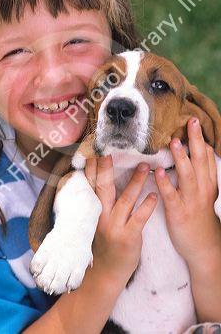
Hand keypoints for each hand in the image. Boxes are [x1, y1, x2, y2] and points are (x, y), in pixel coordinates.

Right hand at [84, 155, 156, 286]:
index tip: (95, 149)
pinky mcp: (129, 237)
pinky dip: (147, 206)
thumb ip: (98, 201)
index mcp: (93, 211)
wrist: (106, 272)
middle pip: (103, 188)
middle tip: (110, 151)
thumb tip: (100, 179)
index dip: (92, 167)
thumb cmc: (103, 243)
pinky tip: (154, 195)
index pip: (90, 184)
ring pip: (125, 200)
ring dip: (135, 182)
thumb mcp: (96, 221)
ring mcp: (114, 227)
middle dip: (106, 169)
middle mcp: (101, 216)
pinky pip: (139, 219)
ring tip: (145, 166)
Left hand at [154, 117, 220, 265]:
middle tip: (191, 122)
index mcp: (208, 183)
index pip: (207, 157)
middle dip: (195, 141)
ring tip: (174, 142)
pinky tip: (159, 172)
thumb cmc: (200, 214)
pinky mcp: (179, 213)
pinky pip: (172, 196)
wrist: (203, 246)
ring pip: (188, 176)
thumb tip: (200, 149)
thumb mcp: (206, 192)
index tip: (194, 121)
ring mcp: (191, 200)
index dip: (201, 139)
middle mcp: (202, 189)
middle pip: (200, 161)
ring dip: (181, 158)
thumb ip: (202, 172)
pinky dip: (166, 183)